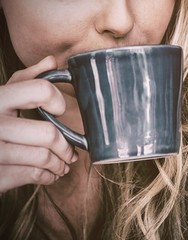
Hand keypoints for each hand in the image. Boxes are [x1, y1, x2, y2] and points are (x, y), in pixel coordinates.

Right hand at [0, 56, 77, 193]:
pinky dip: (49, 176)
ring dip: (60, 164)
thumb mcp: (2, 97)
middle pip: (48, 134)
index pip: (40, 90)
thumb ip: (25, 80)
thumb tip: (51, 61)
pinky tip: (49, 174)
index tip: (60, 110)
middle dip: (65, 146)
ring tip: (62, 165)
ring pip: (44, 157)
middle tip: (71, 152)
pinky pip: (34, 175)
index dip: (57, 100)